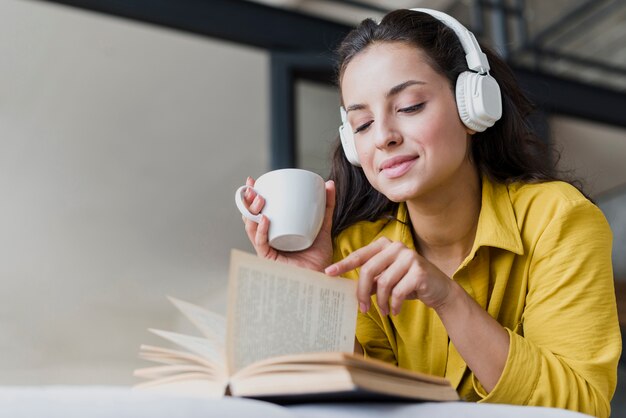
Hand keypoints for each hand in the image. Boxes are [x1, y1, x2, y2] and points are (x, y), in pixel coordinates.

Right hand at [242, 176, 334, 271]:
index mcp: (274, 231)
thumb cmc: (319, 257)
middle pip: (250, 217)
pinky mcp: (269, 259)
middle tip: (253, 188)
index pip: (258, 211)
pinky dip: (261, 230)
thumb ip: (326, 206)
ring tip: (260, 199)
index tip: (253, 180)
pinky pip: (261, 243)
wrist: (322, 278)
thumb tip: (329, 183)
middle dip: (247, 201)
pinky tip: (265, 219)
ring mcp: (266, 249)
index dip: (252, 196)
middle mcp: (267, 239)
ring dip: (252, 212)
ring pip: (251, 228)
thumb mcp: (323, 226)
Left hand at [325, 237, 452, 314]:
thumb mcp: (386, 279)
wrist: (438, 290)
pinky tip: (395, 310)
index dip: (343, 265)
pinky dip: (394, 305)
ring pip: (383, 283)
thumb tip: (349, 288)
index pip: (360, 255)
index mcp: (385, 245)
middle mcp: (396, 247)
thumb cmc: (408, 283)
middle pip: (369, 270)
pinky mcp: (419, 271)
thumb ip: (370, 280)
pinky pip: (398, 292)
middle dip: (362, 292)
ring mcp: (409, 257)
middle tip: (362, 308)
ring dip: (380, 302)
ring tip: (383, 311)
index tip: (329, 273)